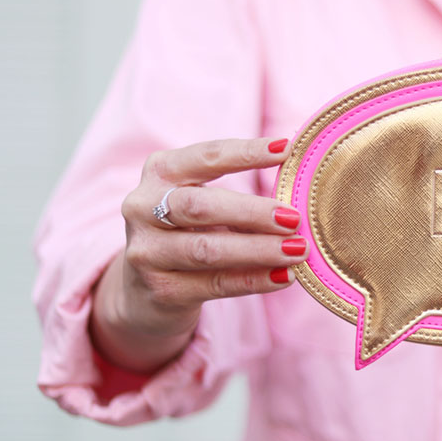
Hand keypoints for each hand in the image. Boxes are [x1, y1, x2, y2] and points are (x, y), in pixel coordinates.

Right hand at [91, 138, 305, 370]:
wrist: (143, 291)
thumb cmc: (187, 233)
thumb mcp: (201, 204)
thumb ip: (236, 196)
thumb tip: (298, 198)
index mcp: (159, 173)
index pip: (204, 157)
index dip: (245, 153)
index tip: (286, 149)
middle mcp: (143, 208)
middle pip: (200, 206)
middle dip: (252, 211)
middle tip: (294, 218)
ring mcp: (147, 252)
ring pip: (207, 250)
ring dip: (259, 250)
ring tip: (297, 250)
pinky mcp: (161, 290)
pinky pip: (216, 284)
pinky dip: (255, 280)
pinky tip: (284, 276)